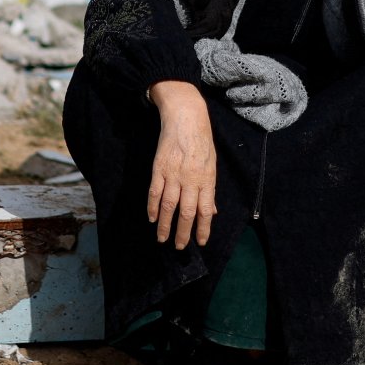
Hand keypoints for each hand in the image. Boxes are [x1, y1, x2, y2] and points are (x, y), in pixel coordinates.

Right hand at [147, 80, 216, 248]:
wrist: (186, 117)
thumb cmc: (202, 141)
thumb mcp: (212, 164)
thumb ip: (209, 189)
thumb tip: (212, 211)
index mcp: (207, 179)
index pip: (205, 210)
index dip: (203, 228)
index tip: (200, 242)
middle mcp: (190, 179)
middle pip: (186, 212)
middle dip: (183, 232)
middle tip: (179, 247)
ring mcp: (173, 174)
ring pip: (168, 206)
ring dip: (165, 224)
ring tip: (162, 238)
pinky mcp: (159, 167)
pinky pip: (154, 191)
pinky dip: (152, 207)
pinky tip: (152, 218)